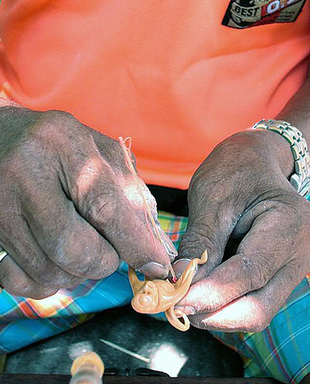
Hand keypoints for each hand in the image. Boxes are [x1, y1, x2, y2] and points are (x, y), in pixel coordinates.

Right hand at [0, 95, 175, 298]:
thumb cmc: (54, 145)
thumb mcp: (97, 149)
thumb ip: (129, 190)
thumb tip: (154, 246)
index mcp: (60, 143)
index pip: (103, 206)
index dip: (134, 243)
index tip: (156, 265)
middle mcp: (22, 174)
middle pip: (74, 248)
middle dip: (104, 262)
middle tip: (108, 252)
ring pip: (49, 271)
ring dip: (77, 273)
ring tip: (80, 249)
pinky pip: (20, 283)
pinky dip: (48, 282)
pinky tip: (53, 259)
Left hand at [174, 129, 309, 331]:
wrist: (256, 161)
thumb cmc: (235, 170)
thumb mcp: (212, 198)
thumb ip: (200, 242)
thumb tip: (179, 283)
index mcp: (287, 223)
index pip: (249, 272)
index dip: (211, 293)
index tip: (177, 301)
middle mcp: (299, 252)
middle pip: (260, 306)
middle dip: (215, 313)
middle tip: (177, 307)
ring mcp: (292, 266)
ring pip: (257, 309)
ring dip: (218, 312)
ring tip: (184, 300)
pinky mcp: (278, 273)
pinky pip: (254, 298)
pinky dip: (225, 301)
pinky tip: (199, 292)